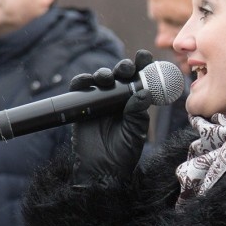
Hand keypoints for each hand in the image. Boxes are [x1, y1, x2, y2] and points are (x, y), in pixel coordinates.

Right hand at [70, 50, 154, 185]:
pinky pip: (80, 88)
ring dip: (104, 73)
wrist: (102, 169)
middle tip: (126, 69)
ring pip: (101, 78)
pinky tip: (89, 81)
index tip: (145, 56)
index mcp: (134, 102)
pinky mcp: (82, 105)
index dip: (142, 66)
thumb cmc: (123, 153)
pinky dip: (83, 81)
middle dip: (124, 67)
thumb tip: (143, 93)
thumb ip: (138, 113)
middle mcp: (118, 98)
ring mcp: (100, 101)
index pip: (139, 79)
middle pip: (120, 74)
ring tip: (108, 78)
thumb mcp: (135, 132)